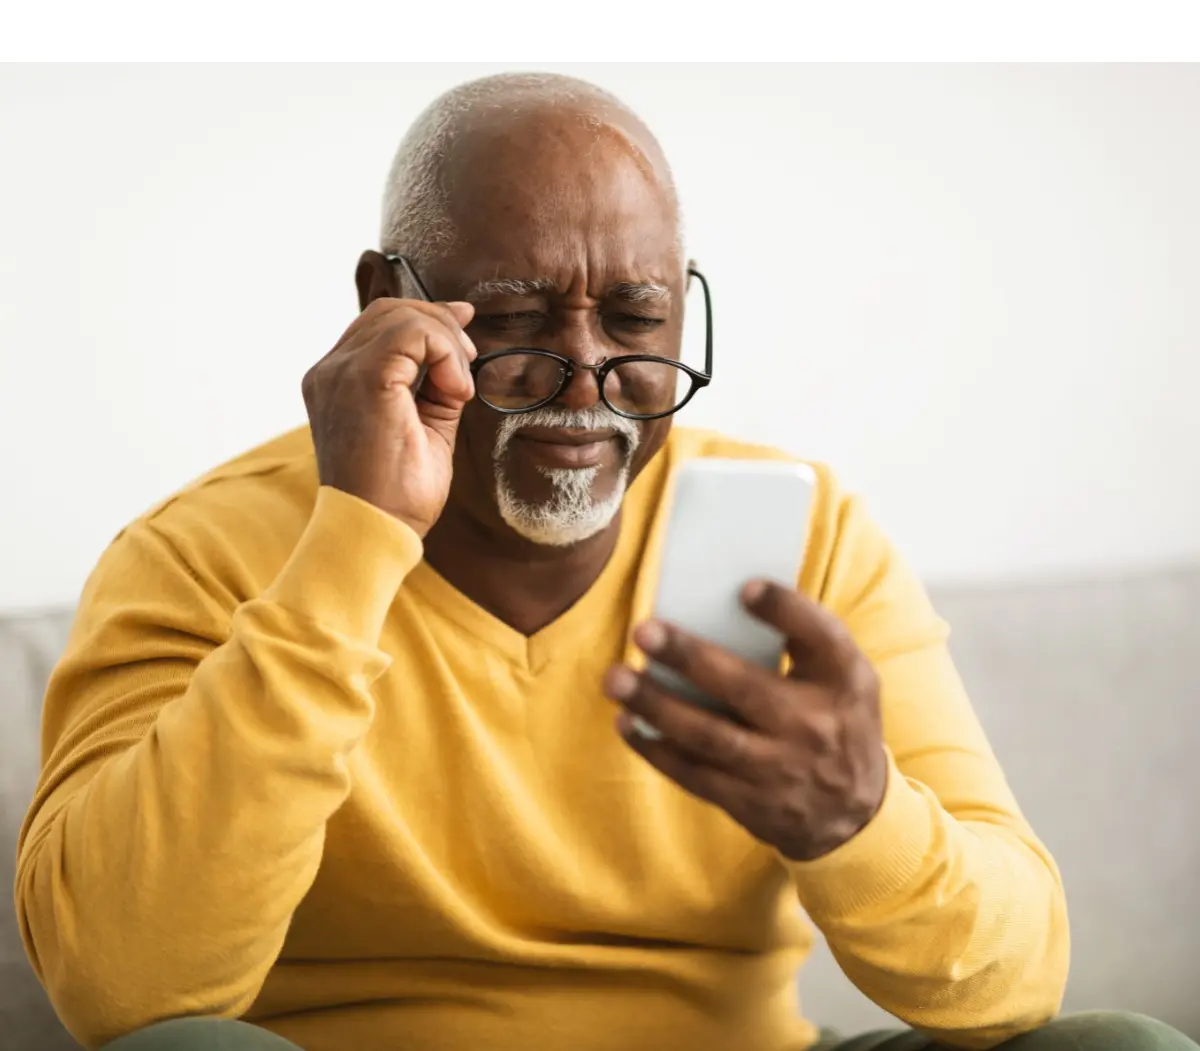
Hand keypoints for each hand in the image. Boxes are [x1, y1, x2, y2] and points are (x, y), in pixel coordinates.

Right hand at [303, 298, 476, 536]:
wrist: (376, 531)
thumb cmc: (397, 496)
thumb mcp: (426, 426)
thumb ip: (435, 386)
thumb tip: (459, 348)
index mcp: (337, 382)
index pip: (379, 326)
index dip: (427, 321)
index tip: (464, 341)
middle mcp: (330, 371)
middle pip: (390, 311)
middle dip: (440, 325)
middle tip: (469, 361)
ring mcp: (340, 372)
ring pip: (402, 316)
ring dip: (446, 342)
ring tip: (460, 387)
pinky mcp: (363, 379)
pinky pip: (412, 333)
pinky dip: (445, 353)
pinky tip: (455, 391)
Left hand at [603, 580, 887, 860]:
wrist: (854, 817)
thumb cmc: (835, 721)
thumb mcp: (845, 677)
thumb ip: (806, 637)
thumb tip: (734, 593)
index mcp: (844, 681)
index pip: (821, 638)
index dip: (785, 609)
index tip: (745, 588)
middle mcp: (814, 725)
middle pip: (745, 687)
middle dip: (689, 658)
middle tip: (643, 630)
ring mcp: (779, 769)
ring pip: (709, 736)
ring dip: (656, 706)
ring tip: (616, 678)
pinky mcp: (750, 802)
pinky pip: (694, 773)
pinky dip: (655, 748)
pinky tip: (625, 721)